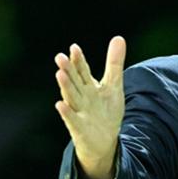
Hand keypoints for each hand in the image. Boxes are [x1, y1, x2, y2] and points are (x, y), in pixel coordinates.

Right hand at [54, 37, 125, 178]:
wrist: (104, 140)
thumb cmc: (106, 111)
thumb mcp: (113, 85)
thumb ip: (114, 63)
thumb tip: (118, 37)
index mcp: (88, 86)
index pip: (82, 70)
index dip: (79, 60)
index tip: (74, 47)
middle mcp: (81, 97)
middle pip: (74, 81)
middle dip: (68, 70)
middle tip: (60, 57)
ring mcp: (79, 112)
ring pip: (71, 97)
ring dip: (65, 86)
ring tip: (59, 74)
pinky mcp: (79, 128)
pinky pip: (71, 119)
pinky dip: (66, 112)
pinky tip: (59, 104)